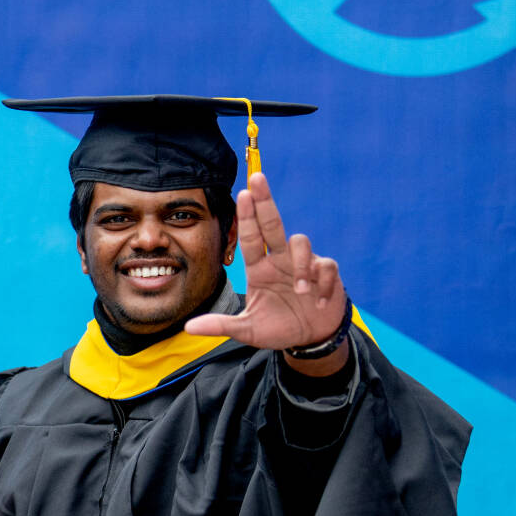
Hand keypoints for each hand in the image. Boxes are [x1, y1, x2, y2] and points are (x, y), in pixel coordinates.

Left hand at [184, 172, 345, 350]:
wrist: (310, 338)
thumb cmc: (277, 327)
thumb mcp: (247, 330)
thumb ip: (221, 325)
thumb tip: (189, 327)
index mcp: (259, 268)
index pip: (251, 238)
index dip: (247, 216)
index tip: (243, 193)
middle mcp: (279, 260)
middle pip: (273, 223)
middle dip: (265, 201)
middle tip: (257, 177)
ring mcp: (303, 264)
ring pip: (301, 242)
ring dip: (301, 265)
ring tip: (301, 291)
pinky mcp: (326, 273)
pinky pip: (326, 266)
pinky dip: (322, 283)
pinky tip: (319, 301)